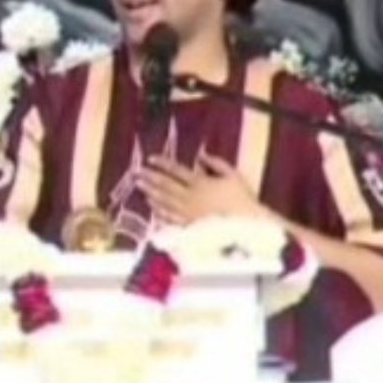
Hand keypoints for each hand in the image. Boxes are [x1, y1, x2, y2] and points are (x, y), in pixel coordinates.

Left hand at [138, 151, 268, 226]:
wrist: (246, 228)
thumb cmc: (242, 200)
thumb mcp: (233, 176)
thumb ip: (216, 163)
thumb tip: (201, 154)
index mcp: (200, 183)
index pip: (176, 171)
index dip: (162, 163)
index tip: (150, 158)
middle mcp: (189, 197)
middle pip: (165, 185)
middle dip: (150, 178)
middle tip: (136, 173)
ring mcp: (187, 212)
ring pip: (164, 201)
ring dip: (151, 192)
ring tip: (140, 186)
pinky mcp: (188, 226)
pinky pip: (169, 217)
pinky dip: (159, 211)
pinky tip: (151, 207)